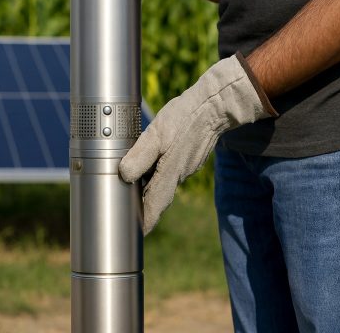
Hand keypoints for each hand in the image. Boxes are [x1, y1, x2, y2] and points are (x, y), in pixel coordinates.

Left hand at [119, 54, 276, 233]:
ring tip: (132, 190)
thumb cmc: (184, 117)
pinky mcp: (188, 156)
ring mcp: (185, 166)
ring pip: (163, 182)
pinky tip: (148, 166)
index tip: (136, 234)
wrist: (215, 105)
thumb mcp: (156, 134)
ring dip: (149, 188)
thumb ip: (140, 156)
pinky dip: (157, 173)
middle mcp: (179, 174)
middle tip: (128, 212)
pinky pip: (169, 170)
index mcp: (169, 173)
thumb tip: (123, 176)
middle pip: (158, 197)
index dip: (145, 221)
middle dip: (144, 207)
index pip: (154, 206)